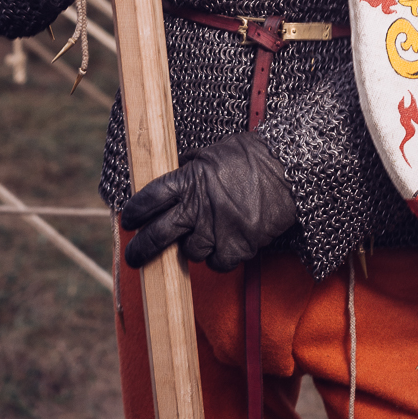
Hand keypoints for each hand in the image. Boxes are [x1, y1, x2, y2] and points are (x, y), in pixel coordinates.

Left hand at [121, 133, 296, 271]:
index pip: (149, 198)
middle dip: (141, 249)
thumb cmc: (251, 157)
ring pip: (191, 253)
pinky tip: (227, 243)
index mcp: (189, 179)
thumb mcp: (213, 154)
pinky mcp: (237, 246)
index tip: (129, 220)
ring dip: (193, 248)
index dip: (135, 212)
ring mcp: (217, 229)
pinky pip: (217, 264)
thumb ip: (189, 169)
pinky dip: (220, 258)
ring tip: (206, 234)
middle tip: (134, 257)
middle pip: (158, 235)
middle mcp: (198, 207)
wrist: (288, 170)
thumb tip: (173, 175)